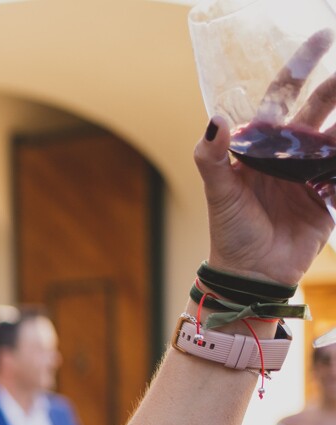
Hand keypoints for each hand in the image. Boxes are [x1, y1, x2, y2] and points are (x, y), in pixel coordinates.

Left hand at [196, 36, 335, 285]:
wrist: (252, 274)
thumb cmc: (230, 232)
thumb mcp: (219, 193)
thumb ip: (213, 157)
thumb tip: (216, 119)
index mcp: (260, 146)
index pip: (281, 98)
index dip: (300, 68)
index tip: (322, 37)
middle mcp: (288, 153)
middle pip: (317, 110)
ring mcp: (311, 172)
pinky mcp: (329, 194)